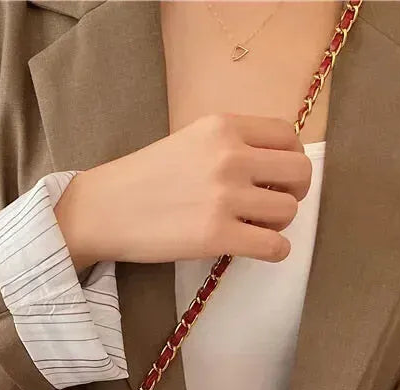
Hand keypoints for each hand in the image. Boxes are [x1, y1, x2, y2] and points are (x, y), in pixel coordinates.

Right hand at [54, 112, 311, 273]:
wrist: (100, 211)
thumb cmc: (137, 179)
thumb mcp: (186, 142)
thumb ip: (226, 145)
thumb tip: (266, 168)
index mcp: (223, 127)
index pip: (288, 136)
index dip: (290, 160)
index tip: (276, 177)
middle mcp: (231, 156)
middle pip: (298, 173)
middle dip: (293, 192)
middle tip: (272, 206)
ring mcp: (225, 198)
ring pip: (288, 212)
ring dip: (278, 224)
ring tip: (254, 230)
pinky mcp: (216, 237)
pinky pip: (274, 247)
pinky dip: (274, 252)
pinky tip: (258, 250)